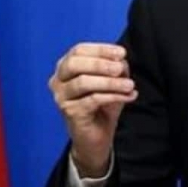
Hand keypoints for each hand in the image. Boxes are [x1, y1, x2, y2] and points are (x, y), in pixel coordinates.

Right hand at [49, 42, 137, 176]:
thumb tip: (120, 60)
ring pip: (83, 82)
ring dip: (110, 82)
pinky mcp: (69, 112)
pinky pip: (92, 99)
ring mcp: (61, 97)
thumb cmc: (102, 105)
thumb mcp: (112, 81)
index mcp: (65, 67)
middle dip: (100, 64)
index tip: (121, 53)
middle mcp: (58, 80)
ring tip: (129, 85)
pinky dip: (113, 96)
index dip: (100, 49)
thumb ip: (115, 67)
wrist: (96, 137)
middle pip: (75, 63)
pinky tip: (127, 97)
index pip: (79, 50)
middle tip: (121, 68)